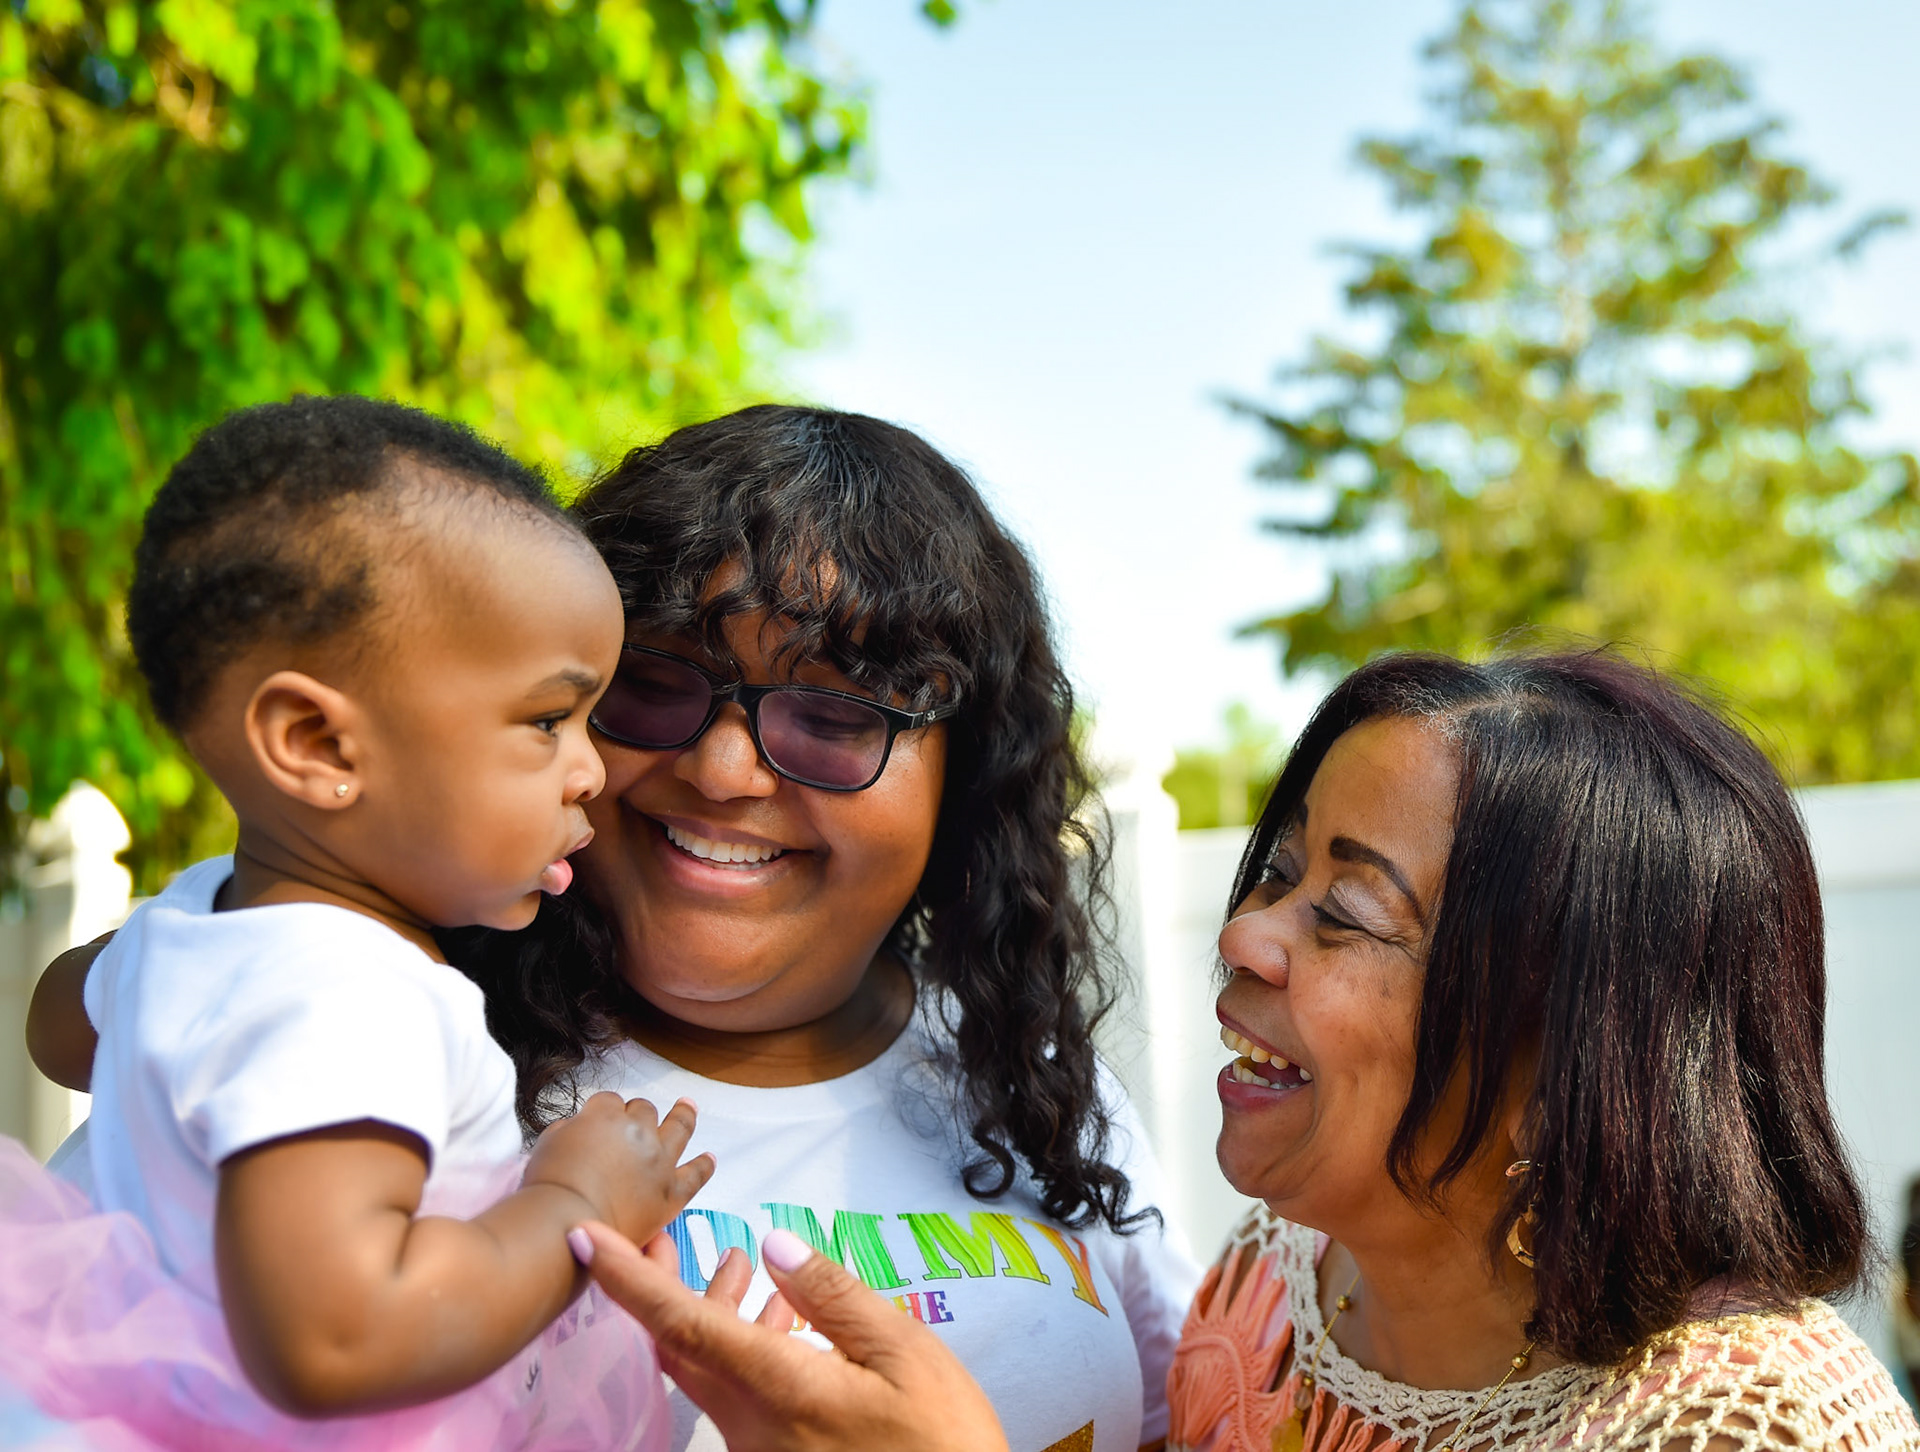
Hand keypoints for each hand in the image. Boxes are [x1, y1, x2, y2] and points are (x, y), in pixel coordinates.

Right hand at [524, 1093, 711, 1247]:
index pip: (609, 1101)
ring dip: (684, 1114)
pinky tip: (708, 1159)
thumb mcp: (547, 1144)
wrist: (563, 1225)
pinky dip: (703, 1165)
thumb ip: (568, 1130)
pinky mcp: (671, 1194)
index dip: (604, 1111)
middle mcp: (638, 1133)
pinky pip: (695, 1174)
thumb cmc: (549, 1189)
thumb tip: (577, 1130)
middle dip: (637, 1114)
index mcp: (605, 1117)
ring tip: (688, 1108)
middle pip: (643, 1110)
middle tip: (635, 1121)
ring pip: (679, 1126)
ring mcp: (659, 1161)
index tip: (601, 1120)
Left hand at [575, 1220, 1009, 1451]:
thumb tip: (775, 1247)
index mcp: (780, 1388)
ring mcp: (758, 1451)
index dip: (628, 1279)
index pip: (682, 1323)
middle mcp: (751, 1425)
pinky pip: (736, 1398)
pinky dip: (742, 1350)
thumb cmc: (942, 1444)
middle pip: (679, 1348)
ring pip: (708, 1373)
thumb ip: (836, 1297)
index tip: (584, 1239)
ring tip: (738, 1265)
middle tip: (663, 1233)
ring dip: (709, 1315)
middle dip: (657, 1287)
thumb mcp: (907, 1355)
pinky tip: (781, 1324)